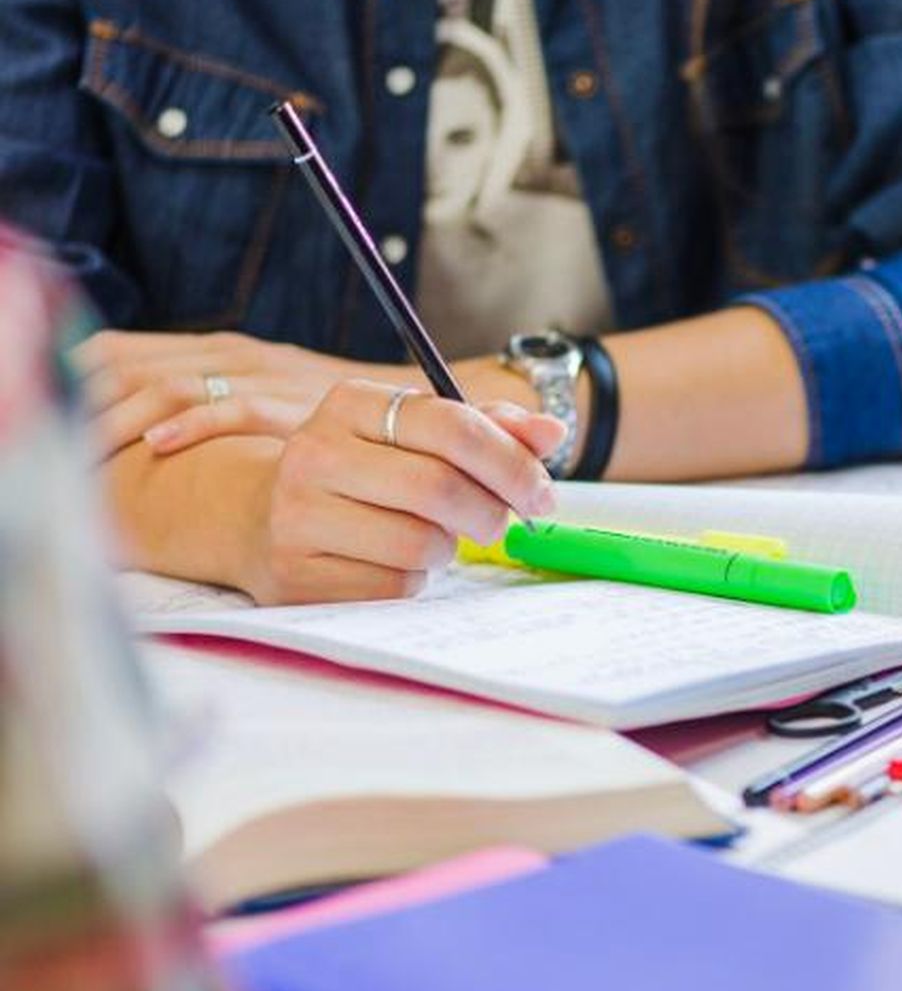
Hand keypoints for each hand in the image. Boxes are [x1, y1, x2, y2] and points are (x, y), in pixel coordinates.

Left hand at [73, 330, 409, 456]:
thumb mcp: (271, 401)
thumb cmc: (342, 420)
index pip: (119, 352)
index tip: (47, 415)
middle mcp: (233, 354)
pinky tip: (160, 444)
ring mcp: (262, 374)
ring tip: (85, 453)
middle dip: (79, 402)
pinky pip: (232, 407)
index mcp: (218, 351)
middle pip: (128, 364)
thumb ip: (220, 405)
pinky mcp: (293, 401)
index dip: (73, 379)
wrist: (425, 410)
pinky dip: (191, 423)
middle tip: (50, 443)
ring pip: (168, 383)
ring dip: (119, 418)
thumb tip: (149, 435)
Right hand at [231, 379, 563, 603]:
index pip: (453, 426)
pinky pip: (393, 587)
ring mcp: (297, 516)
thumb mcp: (417, 435)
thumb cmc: (364, 471)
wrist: (258, 516)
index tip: (542, 494)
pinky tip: (394, 563)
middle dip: (489, 512)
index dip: (513, 463)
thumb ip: (489, 429)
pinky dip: (414, 581)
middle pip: (439, 488)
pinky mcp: (296, 575)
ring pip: (418, 544)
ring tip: (430, 537)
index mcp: (351, 404)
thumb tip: (553, 432)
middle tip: (498, 522)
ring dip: (446, 548)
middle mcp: (314, 452)